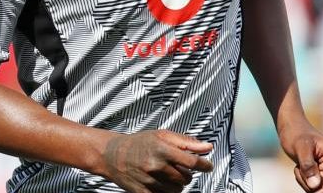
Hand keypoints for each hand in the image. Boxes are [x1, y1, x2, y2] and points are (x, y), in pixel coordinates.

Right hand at [99, 129, 213, 192]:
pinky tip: (163, 184)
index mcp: (162, 149)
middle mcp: (156, 166)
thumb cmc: (140, 143)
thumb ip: (187, 142)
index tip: (208, 166)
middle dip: (186, 173)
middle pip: (186, 178)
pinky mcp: (142, 192)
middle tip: (178, 167)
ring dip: (178, 184)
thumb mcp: (163, 135)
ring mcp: (149, 181)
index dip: (204, 165)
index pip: (192, 162)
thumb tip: (208, 147)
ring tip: (169, 175)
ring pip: (177, 190)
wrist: (113, 155)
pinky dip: (168, 192)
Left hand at [280, 121, 322, 192]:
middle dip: (309, 182)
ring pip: (318, 187)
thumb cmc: (295, 133)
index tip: (311, 192)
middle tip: (298, 169)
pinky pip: (314, 185)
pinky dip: (304, 179)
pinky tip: (299, 167)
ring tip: (298, 166)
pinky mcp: (322, 171)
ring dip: (305, 181)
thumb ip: (308, 166)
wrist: (291, 127)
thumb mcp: (300, 147)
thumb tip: (315, 186)